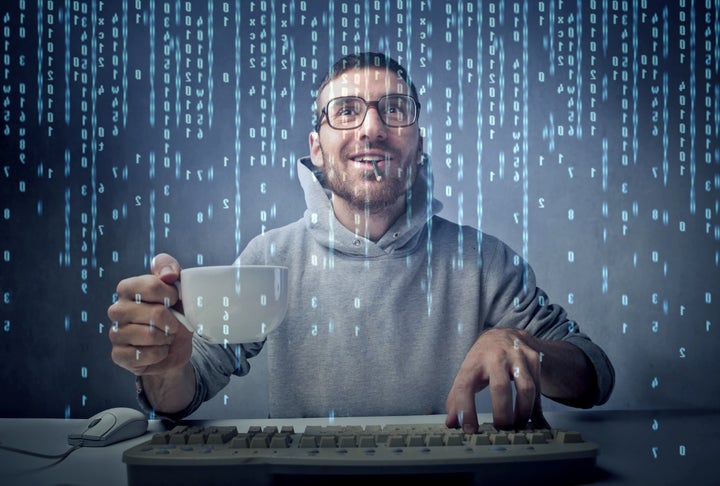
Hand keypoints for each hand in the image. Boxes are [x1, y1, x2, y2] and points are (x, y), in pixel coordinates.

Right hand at [107, 253, 192, 375]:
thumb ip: (170, 268)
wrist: (176, 345)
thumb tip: (168, 274)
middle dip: (173, 321)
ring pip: (150, 335)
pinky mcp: (118, 355)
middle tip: (173, 324)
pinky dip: (159, 354)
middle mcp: (116, 310)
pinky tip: (158, 350)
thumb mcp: (177, 286)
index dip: (172, 294)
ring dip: (167, 338)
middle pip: (155, 313)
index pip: (152, 285)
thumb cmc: (174, 312)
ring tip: (166, 337)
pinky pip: (143, 355)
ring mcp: (115, 333)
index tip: (176, 299)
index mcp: (127, 289)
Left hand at [445, 328, 550, 432]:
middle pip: (499, 387)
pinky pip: (539, 388)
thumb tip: (450, 423)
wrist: (505, 333)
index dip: (465, 410)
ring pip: (525, 388)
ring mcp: (516, 356)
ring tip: (517, 425)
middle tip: (501, 428)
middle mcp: (494, 357)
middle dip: (502, 413)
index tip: (469, 429)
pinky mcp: (533, 359)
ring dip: (523, 412)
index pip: (464, 386)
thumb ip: (456, 398)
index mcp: (473, 362)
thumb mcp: (467, 373)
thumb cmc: (483, 359)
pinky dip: (536, 408)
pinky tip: (533, 420)